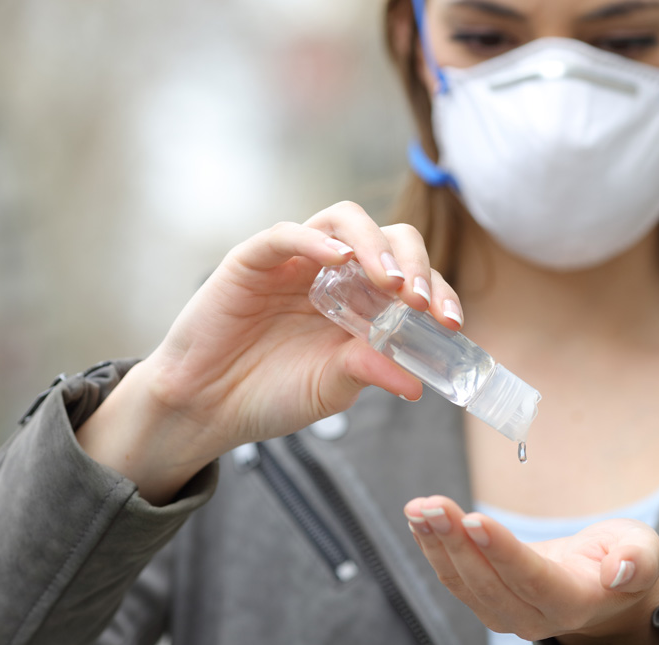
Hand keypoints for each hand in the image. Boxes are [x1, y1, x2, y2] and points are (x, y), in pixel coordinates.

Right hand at [77, 202, 462, 503]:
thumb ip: (371, 373)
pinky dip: (317, 242)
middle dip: (414, 262)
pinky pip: (288, 234)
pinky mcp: (254, 259)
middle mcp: (334, 273)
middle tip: (419, 299)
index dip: (437, 292)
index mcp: (362, 301)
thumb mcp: (332, 387)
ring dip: (375, 245)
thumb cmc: (271, 394)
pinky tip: (338, 262)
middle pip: (387, 238)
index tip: (451, 323)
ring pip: (345, 221)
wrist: (207, 408)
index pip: (411, 277)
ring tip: (389, 281)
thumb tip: (418, 384)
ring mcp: (296, 261)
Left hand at [404, 496, 658, 644]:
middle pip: (489, 581)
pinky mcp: (486, 602)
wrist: (602, 584)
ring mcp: (506, 614)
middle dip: (456, 541)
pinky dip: (433, 548)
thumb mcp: (642, 549)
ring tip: (418, 507)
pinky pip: (454, 578)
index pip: (532, 578)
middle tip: (432, 504)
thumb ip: (637, 560)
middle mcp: (535, 617)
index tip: (474, 519)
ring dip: (437, 543)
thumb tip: (619, 570)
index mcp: (574, 602)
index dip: (502, 551)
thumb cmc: (622, 558)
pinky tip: (419, 519)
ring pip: (464, 582)